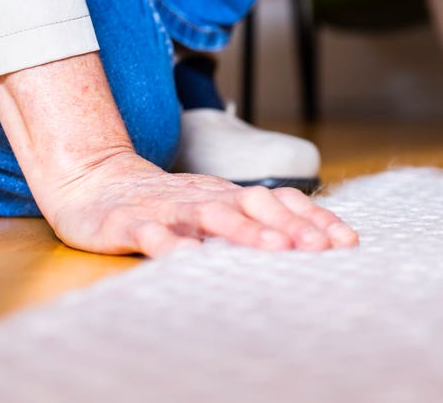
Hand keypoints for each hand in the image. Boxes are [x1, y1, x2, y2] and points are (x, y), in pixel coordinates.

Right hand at [44, 151, 358, 256]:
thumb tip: (309, 243)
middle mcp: (207, 196)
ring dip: (245, 230)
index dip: (314, 219)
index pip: (281, 202)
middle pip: (256, 204)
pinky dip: (172, 245)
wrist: (95, 182)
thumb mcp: (214, 208)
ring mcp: (170, 208)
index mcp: (231, 194)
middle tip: (321, 247)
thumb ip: (253, 222)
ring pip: (212, 215)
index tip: (346, 240)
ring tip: (274, 248)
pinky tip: (189, 259)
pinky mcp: (131, 223)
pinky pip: (153, 234)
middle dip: (291, 226)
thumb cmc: (167, 203)